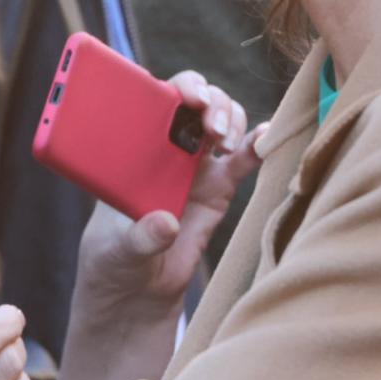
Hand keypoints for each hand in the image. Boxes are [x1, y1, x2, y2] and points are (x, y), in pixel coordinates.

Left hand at [77, 71, 265, 313]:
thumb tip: (166, 223)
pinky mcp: (219, 188)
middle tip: (213, 128)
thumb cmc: (113, 258)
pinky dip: (256, 145)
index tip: (192, 98)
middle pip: (198, 101)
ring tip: (227, 144)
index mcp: (135, 146)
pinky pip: (242, 160)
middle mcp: (167, 146)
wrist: (137, 290)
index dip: (180, 89)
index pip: (158, 98)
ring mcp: (196, 165)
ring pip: (223, 121)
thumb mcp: (118, 248)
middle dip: (212, 102)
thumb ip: (140, 237)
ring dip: (233, 121)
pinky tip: (266, 137)